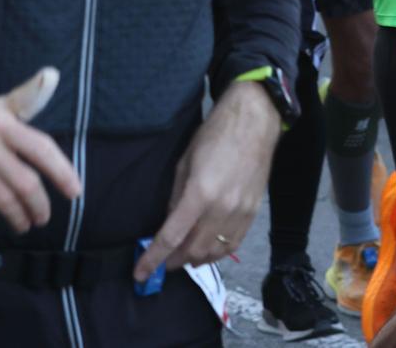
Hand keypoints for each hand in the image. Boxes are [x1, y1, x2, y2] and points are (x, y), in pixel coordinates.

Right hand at [0, 68, 80, 234]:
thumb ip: (27, 98)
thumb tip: (53, 74)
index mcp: (1, 122)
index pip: (40, 148)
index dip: (61, 172)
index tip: (75, 191)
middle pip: (23, 182)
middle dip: (39, 205)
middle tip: (44, 217)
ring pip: (0, 199)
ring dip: (17, 216)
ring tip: (24, 223)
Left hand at [132, 80, 281, 282]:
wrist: (254, 122)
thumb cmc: (215, 135)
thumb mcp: (185, 163)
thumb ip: (176, 197)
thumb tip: (170, 223)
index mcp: (200, 194)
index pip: (171, 237)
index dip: (153, 259)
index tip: (140, 274)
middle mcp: (221, 208)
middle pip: (193, 250)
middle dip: (174, 261)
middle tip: (163, 261)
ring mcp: (240, 212)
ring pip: (215, 252)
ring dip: (196, 259)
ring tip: (184, 257)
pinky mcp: (253, 212)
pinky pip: (234, 244)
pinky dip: (218, 253)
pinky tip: (208, 250)